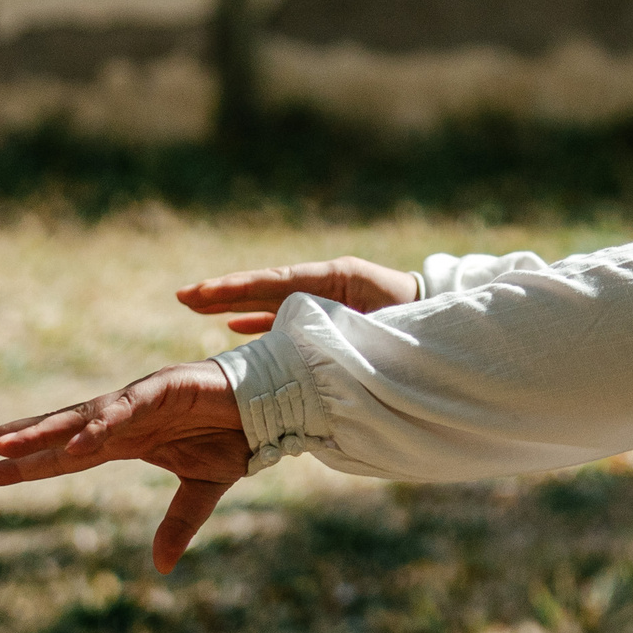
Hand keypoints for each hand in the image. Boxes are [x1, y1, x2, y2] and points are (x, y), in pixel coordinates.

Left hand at [0, 361, 247, 572]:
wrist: (276, 405)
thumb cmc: (236, 436)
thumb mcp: (203, 490)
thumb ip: (178, 524)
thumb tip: (159, 567)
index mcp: (125, 439)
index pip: (62, 454)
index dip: (24, 464)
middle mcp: (122, 417)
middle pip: (55, 430)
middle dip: (10, 439)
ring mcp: (139, 401)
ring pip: (77, 419)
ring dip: (39, 433)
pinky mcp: (164, 388)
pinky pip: (124, 411)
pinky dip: (99, 425)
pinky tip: (73, 442)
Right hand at [177, 255, 424, 334]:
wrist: (449, 319)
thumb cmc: (423, 323)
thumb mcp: (389, 327)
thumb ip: (353, 336)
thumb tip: (311, 353)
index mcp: (338, 279)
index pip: (278, 283)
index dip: (238, 290)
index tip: (201, 293)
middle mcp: (326, 286)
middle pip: (265, 288)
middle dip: (224, 293)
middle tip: (182, 297)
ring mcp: (324, 300)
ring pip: (269, 302)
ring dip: (234, 306)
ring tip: (195, 309)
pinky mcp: (327, 316)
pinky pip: (284, 317)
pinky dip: (258, 322)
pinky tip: (232, 330)